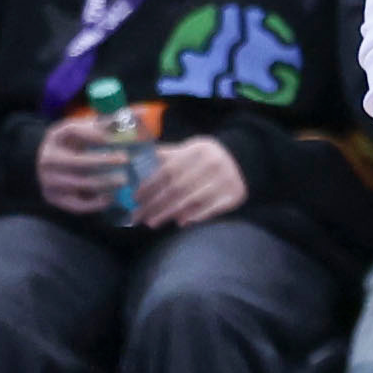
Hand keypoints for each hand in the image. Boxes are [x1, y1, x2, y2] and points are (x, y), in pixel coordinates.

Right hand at [35, 114, 131, 215]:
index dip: (95, 134)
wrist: (50, 163)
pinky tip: (110, 198)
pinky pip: (75, 205)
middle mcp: (49, 158)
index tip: (115, 138)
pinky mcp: (53, 198)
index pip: (73, 130)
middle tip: (126, 159)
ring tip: (124, 180)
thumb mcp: (88, 129)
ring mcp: (49, 179)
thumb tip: (142, 112)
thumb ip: (112, 122)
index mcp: (57, 135)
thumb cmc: (77, 143)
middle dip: (104, 161)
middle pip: (77, 161)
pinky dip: (94, 204)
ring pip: (79, 183)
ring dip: (104, 183)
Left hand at [128, 139, 249, 230]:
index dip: (149, 186)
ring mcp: (226, 179)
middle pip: (178, 188)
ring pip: (192, 200)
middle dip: (155, 204)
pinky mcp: (235, 194)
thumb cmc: (203, 159)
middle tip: (139, 216)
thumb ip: (164, 156)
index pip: (168, 170)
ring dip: (169, 213)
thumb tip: (132, 163)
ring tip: (152, 222)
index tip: (136, 199)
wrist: (240, 161)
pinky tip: (180, 222)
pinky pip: (211, 209)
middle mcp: (214, 163)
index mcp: (198, 150)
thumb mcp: (187, 150)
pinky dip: (195, 216)